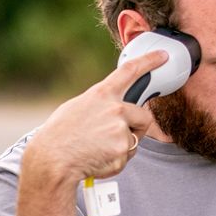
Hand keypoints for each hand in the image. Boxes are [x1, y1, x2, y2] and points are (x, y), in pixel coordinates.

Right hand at [24, 49, 169, 183]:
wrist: (53, 160)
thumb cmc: (59, 135)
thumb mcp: (77, 108)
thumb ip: (100, 105)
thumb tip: (112, 108)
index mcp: (101, 94)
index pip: (130, 71)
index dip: (149, 61)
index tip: (162, 55)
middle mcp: (115, 109)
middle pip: (144, 116)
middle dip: (138, 126)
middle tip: (117, 135)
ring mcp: (120, 129)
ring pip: (134, 138)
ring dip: (122, 145)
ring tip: (97, 148)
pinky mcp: (123, 150)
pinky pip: (127, 156)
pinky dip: (116, 160)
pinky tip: (97, 158)